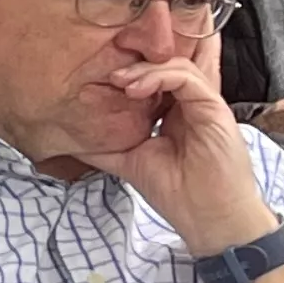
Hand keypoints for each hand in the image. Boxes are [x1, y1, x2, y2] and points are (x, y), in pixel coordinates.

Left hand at [74, 55, 278, 256]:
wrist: (208, 219)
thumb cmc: (177, 194)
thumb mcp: (129, 163)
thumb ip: (104, 148)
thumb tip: (69, 141)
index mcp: (173, 113)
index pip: (152, 78)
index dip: (127, 73)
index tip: (98, 81)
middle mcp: (189, 104)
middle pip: (165, 65)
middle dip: (134, 63)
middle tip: (106, 74)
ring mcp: (203, 105)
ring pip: (175, 65)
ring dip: (142, 69)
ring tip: (118, 81)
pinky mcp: (214, 108)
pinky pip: (187, 77)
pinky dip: (159, 77)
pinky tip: (135, 89)